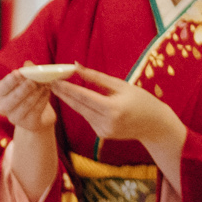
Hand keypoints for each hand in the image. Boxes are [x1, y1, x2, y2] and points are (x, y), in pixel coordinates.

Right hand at [0, 63, 62, 140]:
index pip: (2, 88)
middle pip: (13, 98)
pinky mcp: (28, 124)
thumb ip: (27, 72)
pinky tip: (48, 92)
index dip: (10, 81)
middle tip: (34, 80)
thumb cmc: (30, 93)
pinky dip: (43, 100)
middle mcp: (3, 107)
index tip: (19, 73)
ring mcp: (14, 118)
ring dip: (36, 93)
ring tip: (45, 84)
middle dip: (24, 88)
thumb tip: (28, 63)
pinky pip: (36, 111)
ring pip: (25, 104)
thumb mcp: (27, 81)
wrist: (39, 114)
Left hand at [43, 65, 186, 160]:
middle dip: (62, 93)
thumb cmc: (141, 100)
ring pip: (81, 112)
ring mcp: (103, 130)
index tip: (53, 80)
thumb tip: (76, 66)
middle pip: (78, 106)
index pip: (84, 96)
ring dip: (69, 100)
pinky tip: (75, 100)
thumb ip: (97, 77)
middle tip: (48, 82)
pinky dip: (82, 108)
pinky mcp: (101, 134)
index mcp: (113, 108)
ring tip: (56, 87)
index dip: (66, 88)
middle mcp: (107, 122)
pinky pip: (88, 118)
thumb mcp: (121, 85)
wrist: (154, 125)